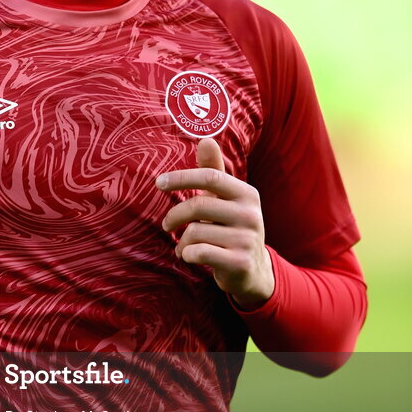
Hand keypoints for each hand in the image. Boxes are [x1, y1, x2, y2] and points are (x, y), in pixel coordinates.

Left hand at [155, 137, 274, 309]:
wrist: (252, 271)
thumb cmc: (230, 228)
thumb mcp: (225, 200)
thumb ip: (213, 171)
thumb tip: (206, 140)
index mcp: (247, 193)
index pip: (211, 176)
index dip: (182, 177)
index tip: (159, 182)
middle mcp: (251, 214)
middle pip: (198, 205)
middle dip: (175, 215)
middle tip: (166, 224)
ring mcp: (247, 239)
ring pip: (195, 232)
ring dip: (181, 241)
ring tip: (184, 245)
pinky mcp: (240, 263)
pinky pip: (199, 252)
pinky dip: (186, 254)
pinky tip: (190, 256)